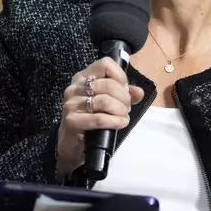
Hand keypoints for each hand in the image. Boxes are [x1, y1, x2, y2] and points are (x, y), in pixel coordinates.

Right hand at [57, 57, 144, 177]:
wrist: (72, 146)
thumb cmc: (91, 121)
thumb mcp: (109, 104)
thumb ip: (125, 95)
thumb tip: (139, 92)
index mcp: (83, 78)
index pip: (105, 64)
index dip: (120, 76)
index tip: (124, 90)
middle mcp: (75, 87)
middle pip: (109, 84)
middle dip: (124, 98)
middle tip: (126, 108)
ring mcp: (71, 104)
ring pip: (106, 101)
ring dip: (121, 111)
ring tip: (122, 117)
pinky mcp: (72, 121)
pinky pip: (100, 119)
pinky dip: (115, 122)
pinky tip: (120, 124)